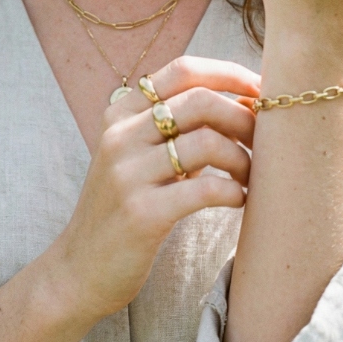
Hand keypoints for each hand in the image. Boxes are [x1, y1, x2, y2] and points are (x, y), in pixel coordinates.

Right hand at [51, 57, 259, 327]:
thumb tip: (245, 104)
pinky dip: (234, 191)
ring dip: (242, 158)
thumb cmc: (125, 207)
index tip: (261, 90)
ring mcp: (128, 173)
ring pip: (206, 142)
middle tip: (264, 140)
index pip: (183, 71)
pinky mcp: (141, 214)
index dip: (229, 75)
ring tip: (250, 176)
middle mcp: (121, 135)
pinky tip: (239, 200)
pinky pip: (204, 190)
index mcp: (121, 113)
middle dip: (244, 116)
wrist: (78, 271)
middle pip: (200, 101)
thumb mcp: (139, 155)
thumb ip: (177, 127)